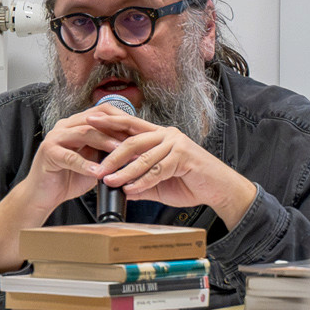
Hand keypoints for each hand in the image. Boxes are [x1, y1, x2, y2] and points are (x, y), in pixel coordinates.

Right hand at [0, 107, 125, 270]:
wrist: (44, 194)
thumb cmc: (69, 178)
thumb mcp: (94, 161)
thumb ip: (108, 152)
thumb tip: (135, 148)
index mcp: (77, 124)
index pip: (104, 113)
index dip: (123, 121)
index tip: (142, 133)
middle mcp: (66, 126)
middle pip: (96, 120)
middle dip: (119, 132)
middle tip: (138, 143)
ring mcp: (56, 138)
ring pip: (85, 134)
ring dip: (106, 144)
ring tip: (122, 155)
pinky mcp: (48, 153)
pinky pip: (70, 157)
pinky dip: (85, 165)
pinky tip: (98, 173)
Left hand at [86, 108, 257, 227]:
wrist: (219, 189)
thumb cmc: (192, 183)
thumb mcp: (160, 184)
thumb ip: (141, 184)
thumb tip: (120, 189)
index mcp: (160, 136)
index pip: (130, 125)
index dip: (110, 121)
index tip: (89, 120)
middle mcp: (167, 135)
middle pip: (132, 138)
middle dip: (110, 149)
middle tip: (94, 161)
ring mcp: (176, 144)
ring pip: (143, 157)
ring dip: (124, 171)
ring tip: (108, 181)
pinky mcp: (184, 156)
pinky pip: (157, 170)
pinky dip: (142, 181)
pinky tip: (130, 189)